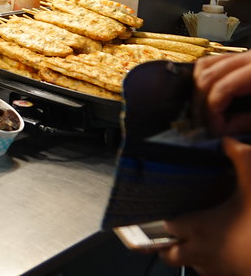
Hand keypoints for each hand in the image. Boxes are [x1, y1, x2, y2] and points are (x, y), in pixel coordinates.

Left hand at [160, 137, 250, 275]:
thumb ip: (240, 159)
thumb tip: (228, 141)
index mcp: (201, 228)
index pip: (167, 226)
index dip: (165, 218)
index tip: (169, 210)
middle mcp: (204, 253)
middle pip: (170, 254)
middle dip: (169, 244)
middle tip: (178, 230)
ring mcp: (219, 271)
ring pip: (192, 266)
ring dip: (193, 255)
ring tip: (204, 238)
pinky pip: (213, 274)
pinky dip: (213, 265)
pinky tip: (226, 250)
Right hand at [195, 52, 250, 135]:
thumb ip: (246, 121)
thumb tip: (220, 129)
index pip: (222, 88)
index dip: (213, 111)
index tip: (215, 131)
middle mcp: (248, 58)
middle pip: (208, 75)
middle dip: (201, 102)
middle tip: (202, 125)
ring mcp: (243, 55)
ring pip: (205, 66)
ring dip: (197, 89)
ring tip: (202, 110)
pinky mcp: (242, 59)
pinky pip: (213, 63)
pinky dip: (203, 78)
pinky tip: (206, 95)